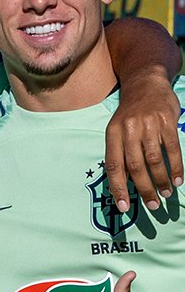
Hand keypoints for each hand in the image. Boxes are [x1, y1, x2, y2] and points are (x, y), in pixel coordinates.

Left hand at [105, 72, 183, 210]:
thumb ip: (119, 153)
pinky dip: (176, 167)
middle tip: (152, 205)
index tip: (124, 206)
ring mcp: (148, 125)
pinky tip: (178, 180)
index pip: (113, 166)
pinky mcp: (166, 122)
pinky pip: (172, 149)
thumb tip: (122, 183)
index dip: (118, 188)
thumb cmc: (129, 114)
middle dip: (143, 189)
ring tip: (165, 194)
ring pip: (154, 159)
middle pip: (135, 166)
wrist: (145, 84)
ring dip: (161, 180)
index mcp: (112, 135)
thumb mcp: (117, 130)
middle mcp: (129, 130)